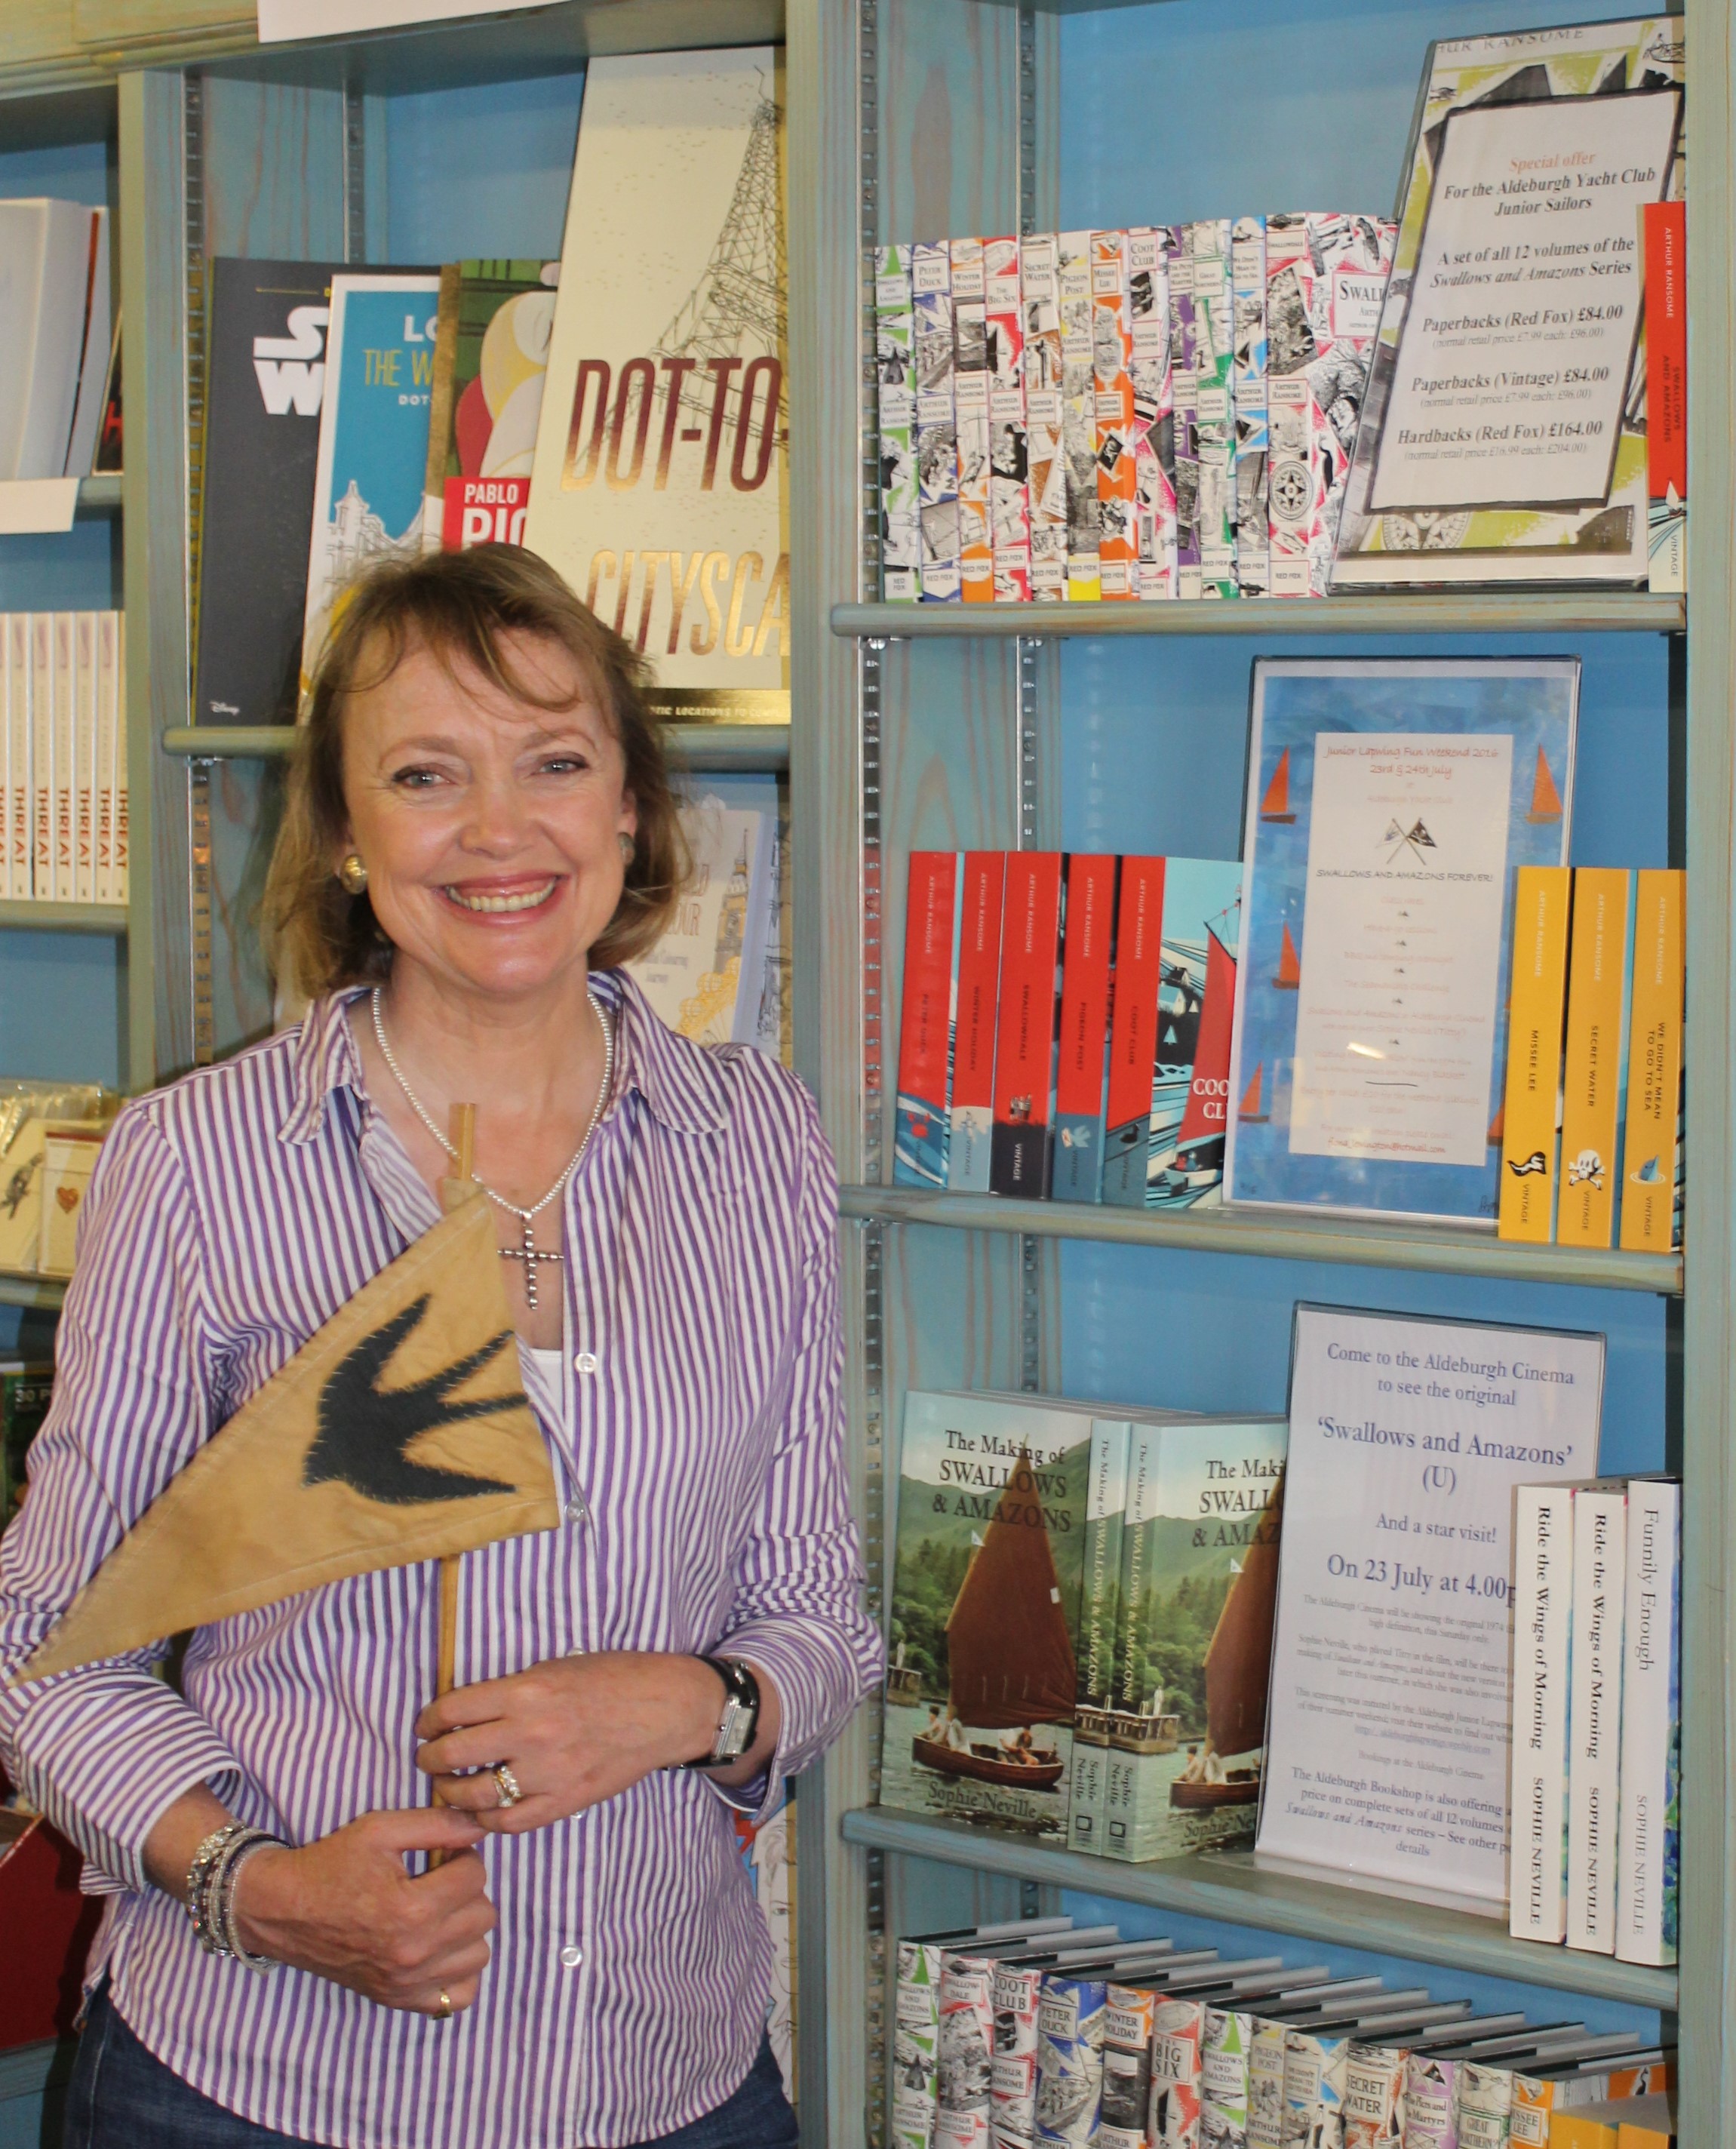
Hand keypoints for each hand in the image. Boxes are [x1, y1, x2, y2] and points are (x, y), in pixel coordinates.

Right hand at [229, 1806, 494, 2015]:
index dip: (462, 1856)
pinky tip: (439, 1947)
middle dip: (466, 1890)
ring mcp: (408, 1983)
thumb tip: (480, 1829)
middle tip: (438, 1882)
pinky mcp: (400, 2000)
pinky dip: (458, 1971)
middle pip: (483, 1914)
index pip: (475, 1876)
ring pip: (479, 1953)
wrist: (284, 1911)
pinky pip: (461, 1995)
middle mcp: (414, 1952)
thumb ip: (437, 1823)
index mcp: (411, 1908)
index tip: (441, 1856)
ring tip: (438, 1912)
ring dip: (466, 1928)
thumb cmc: (331, 1865)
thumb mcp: (380, 1829)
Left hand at [415, 1651, 727, 1831]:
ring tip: (450, 1787)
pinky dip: (487, 1819)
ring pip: (475, 1795)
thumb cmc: (610, 1678)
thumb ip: (511, 1691)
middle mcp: (531, 1733)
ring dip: (452, 1793)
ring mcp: (549, 1773)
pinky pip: (511, 1822)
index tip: (425, 1727)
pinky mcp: (566, 1801)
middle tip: (429, 1758)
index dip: (428, 1721)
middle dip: (431, 1758)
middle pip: (454, 1754)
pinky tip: (483, 1809)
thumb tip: (465, 1712)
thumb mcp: (555, 1667)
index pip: (452, 1710)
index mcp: (527, 1691)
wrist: (663, 1709)